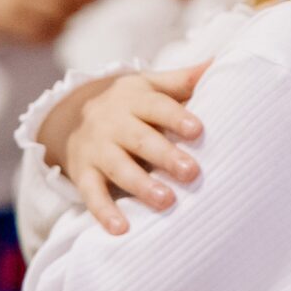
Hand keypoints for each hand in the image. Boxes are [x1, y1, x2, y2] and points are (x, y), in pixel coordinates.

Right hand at [0, 0, 96, 44]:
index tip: (95, 0)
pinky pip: (37, 32)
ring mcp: (12, 1)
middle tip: (88, 17)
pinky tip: (58, 33)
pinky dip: (52, 35)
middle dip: (80, 10)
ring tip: (75, 25)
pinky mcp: (5, 21)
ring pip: (53, 17)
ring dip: (68, 24)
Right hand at [39, 65, 207, 235]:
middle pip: (140, 139)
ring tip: (166, 201)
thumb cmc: (127, 101)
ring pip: (118, 167)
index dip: (176, 117)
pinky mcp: (82, 173)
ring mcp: (96, 149)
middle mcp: (112, 122)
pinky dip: (103, 212)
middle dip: (165, 156)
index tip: (198, 130)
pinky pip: (91, 194)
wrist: (68, 112)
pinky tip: (121, 230)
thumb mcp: (150, 85)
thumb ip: (183, 79)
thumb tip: (222, 60)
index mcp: (133, 99)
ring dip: (141, 185)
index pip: (157, 107)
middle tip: (192, 173)